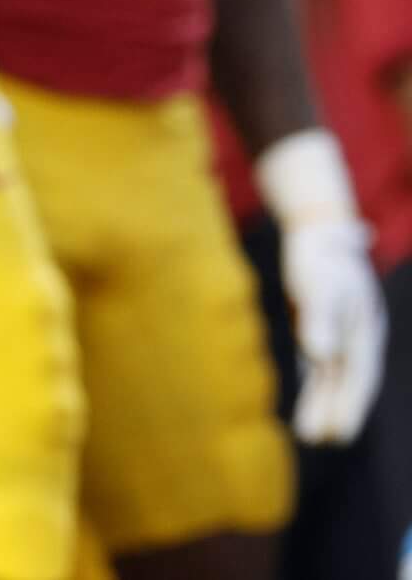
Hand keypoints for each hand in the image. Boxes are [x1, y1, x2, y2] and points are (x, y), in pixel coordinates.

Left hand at [258, 129, 388, 443]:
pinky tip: (306, 403)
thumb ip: (319, 319)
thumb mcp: (320, 284)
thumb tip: (319, 355)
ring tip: (306, 435)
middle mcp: (356, 335)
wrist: (318, 227)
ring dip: (321, 403)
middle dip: (335, 412)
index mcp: (365, 329)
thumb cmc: (321, 255)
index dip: (350, 406)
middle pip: (346, 381)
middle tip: (320, 443)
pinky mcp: (320, 326)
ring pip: (331, 375)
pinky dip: (313, 384)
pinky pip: (319, 364)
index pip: (358, 376)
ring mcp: (340, 332)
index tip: (338, 434)